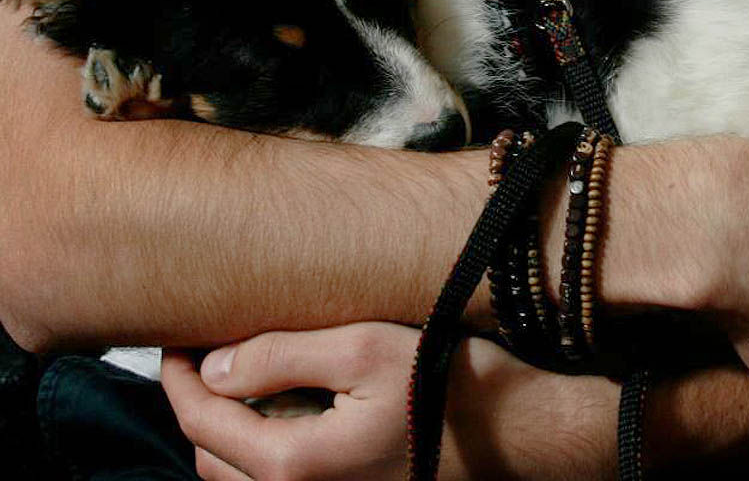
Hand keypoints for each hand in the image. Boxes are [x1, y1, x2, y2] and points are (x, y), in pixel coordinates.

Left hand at [161, 322, 618, 480]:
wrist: (519, 435)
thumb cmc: (452, 384)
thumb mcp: (366, 349)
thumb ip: (281, 355)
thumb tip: (214, 364)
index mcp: (295, 464)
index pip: (200, 421)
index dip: (177, 374)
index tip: (176, 335)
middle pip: (209, 458)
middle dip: (195, 404)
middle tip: (202, 352)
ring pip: (239, 479)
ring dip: (224, 432)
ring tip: (238, 377)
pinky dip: (258, 452)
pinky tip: (283, 410)